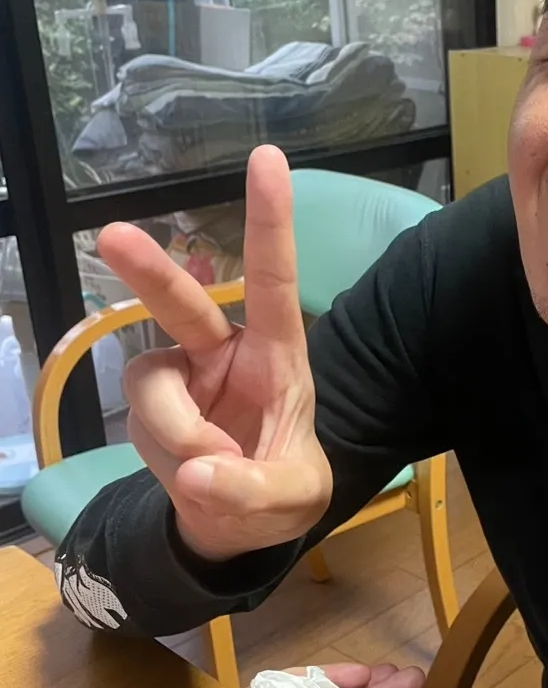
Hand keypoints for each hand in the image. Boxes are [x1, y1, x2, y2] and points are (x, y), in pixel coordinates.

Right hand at [98, 146, 331, 561]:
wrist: (240, 530)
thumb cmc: (284, 493)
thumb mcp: (294, 502)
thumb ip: (256, 492)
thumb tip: (197, 474)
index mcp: (278, 354)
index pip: (274, 280)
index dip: (270, 221)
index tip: (267, 158)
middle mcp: (226, 352)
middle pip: (183, 302)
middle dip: (149, 271)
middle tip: (113, 235)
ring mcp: (183, 377)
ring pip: (151, 383)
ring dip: (176, 432)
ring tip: (212, 471)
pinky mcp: (152, 406)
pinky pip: (141, 421)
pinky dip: (165, 454)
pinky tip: (193, 476)